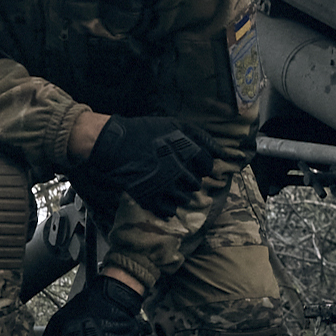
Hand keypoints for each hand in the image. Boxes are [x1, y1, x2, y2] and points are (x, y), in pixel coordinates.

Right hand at [86, 114, 214, 215]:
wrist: (113, 144)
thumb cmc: (144, 132)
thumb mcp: (174, 125)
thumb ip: (201, 137)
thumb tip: (221, 153)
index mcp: (186, 152)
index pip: (207, 165)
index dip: (200, 165)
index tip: (192, 163)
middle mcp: (179, 171)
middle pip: (195, 184)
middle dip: (188, 179)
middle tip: (176, 173)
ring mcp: (164, 187)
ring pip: (184, 199)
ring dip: (179, 193)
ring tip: (167, 184)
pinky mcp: (150, 198)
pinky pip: (168, 210)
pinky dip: (167, 206)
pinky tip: (161, 197)